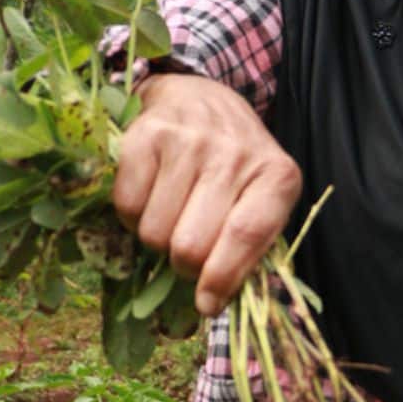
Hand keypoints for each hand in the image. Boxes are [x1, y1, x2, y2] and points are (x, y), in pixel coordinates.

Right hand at [113, 73, 302, 316]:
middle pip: (191, 246)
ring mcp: (188, 141)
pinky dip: (133, 215)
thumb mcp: (262, 198)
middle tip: (188, 250)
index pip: (245, 236)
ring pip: (154, 232)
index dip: (221, 279)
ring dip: (157, 238)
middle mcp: (234, 155)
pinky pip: (126, 206)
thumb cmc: (237, 162)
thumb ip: (250, 249)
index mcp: (276, 176)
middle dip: (185, 264)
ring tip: (173, 214)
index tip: (206, 305)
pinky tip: (153, 194)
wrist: (201, 96)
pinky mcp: (146, 135)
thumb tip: (212, 304)